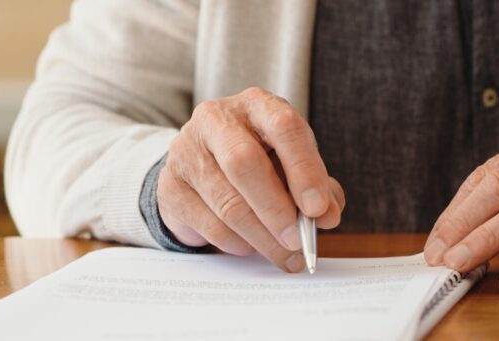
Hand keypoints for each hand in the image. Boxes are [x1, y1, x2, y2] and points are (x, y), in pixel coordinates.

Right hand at [158, 87, 344, 271]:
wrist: (201, 165)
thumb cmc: (260, 162)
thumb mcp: (293, 165)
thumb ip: (318, 187)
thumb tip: (327, 215)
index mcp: (257, 105)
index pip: (283, 127)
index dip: (304, 169)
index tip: (318, 209)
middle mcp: (217, 120)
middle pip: (244, 163)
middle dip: (276, 210)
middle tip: (298, 241)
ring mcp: (186, 151)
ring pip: (227, 203)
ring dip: (262, 237)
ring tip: (285, 255)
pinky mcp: (171, 186)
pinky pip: (209, 224)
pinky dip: (238, 242)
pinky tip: (252, 246)